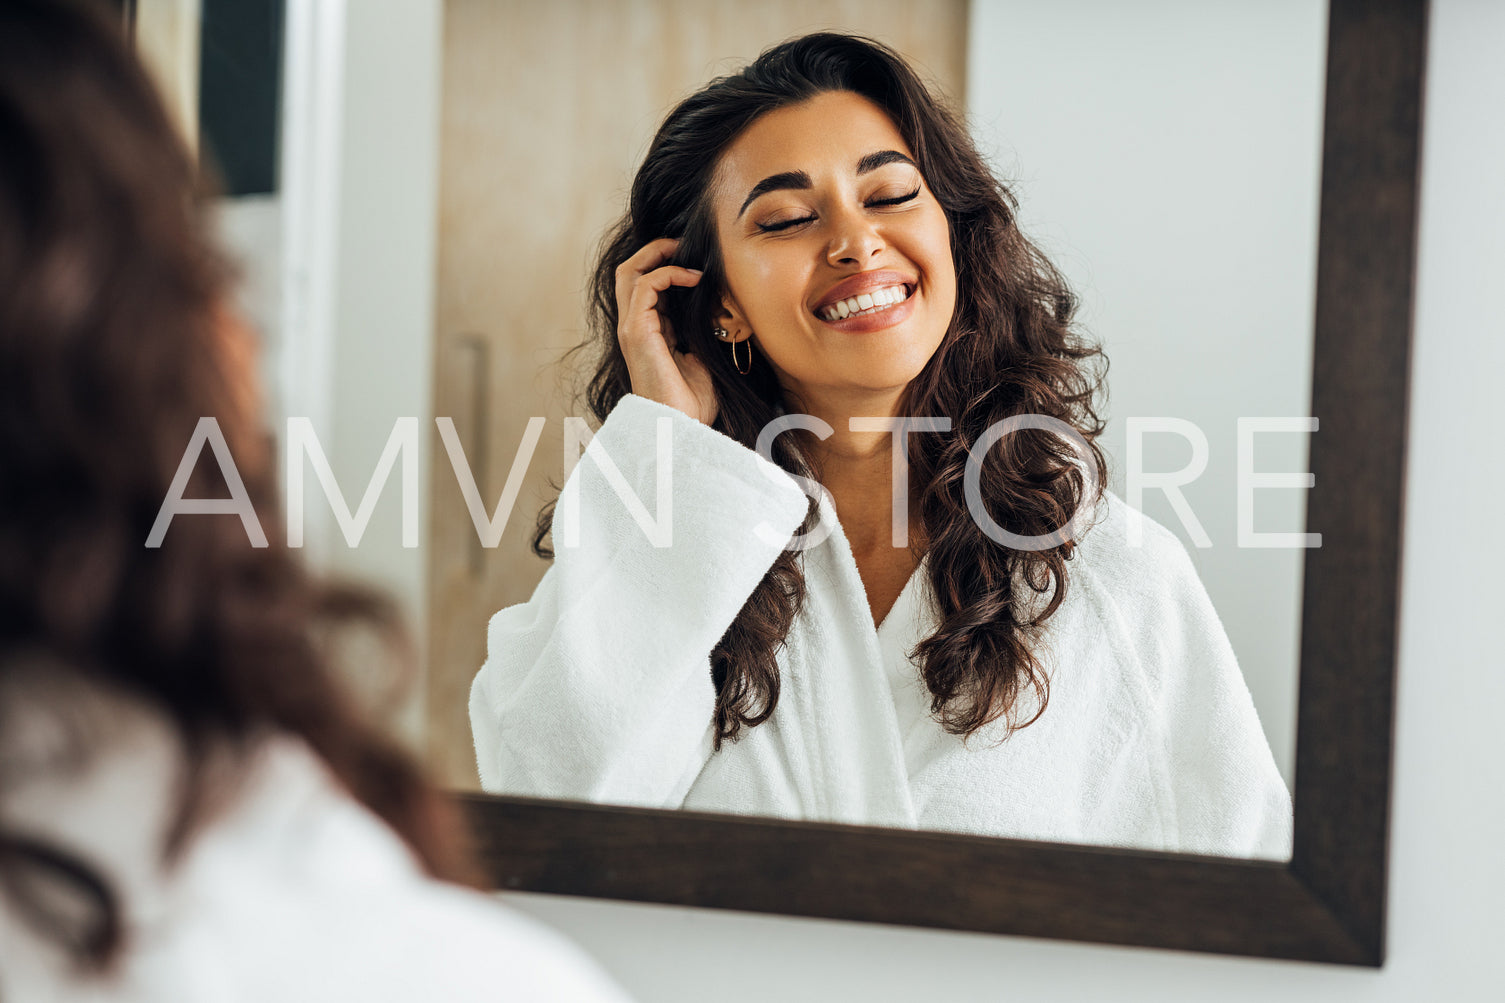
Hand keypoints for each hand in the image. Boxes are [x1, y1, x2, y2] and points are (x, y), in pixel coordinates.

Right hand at [614, 237, 718, 425]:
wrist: (681, 427)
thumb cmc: (693, 402)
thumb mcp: (703, 355)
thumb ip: (703, 328)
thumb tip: (722, 304)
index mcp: (648, 331)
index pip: (646, 285)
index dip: (667, 265)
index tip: (697, 261)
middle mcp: (634, 326)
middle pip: (629, 271)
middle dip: (655, 250)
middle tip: (685, 244)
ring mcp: (631, 328)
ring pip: (629, 271)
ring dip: (659, 254)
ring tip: (687, 252)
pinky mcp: (636, 331)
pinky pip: (645, 285)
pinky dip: (669, 273)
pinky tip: (695, 279)